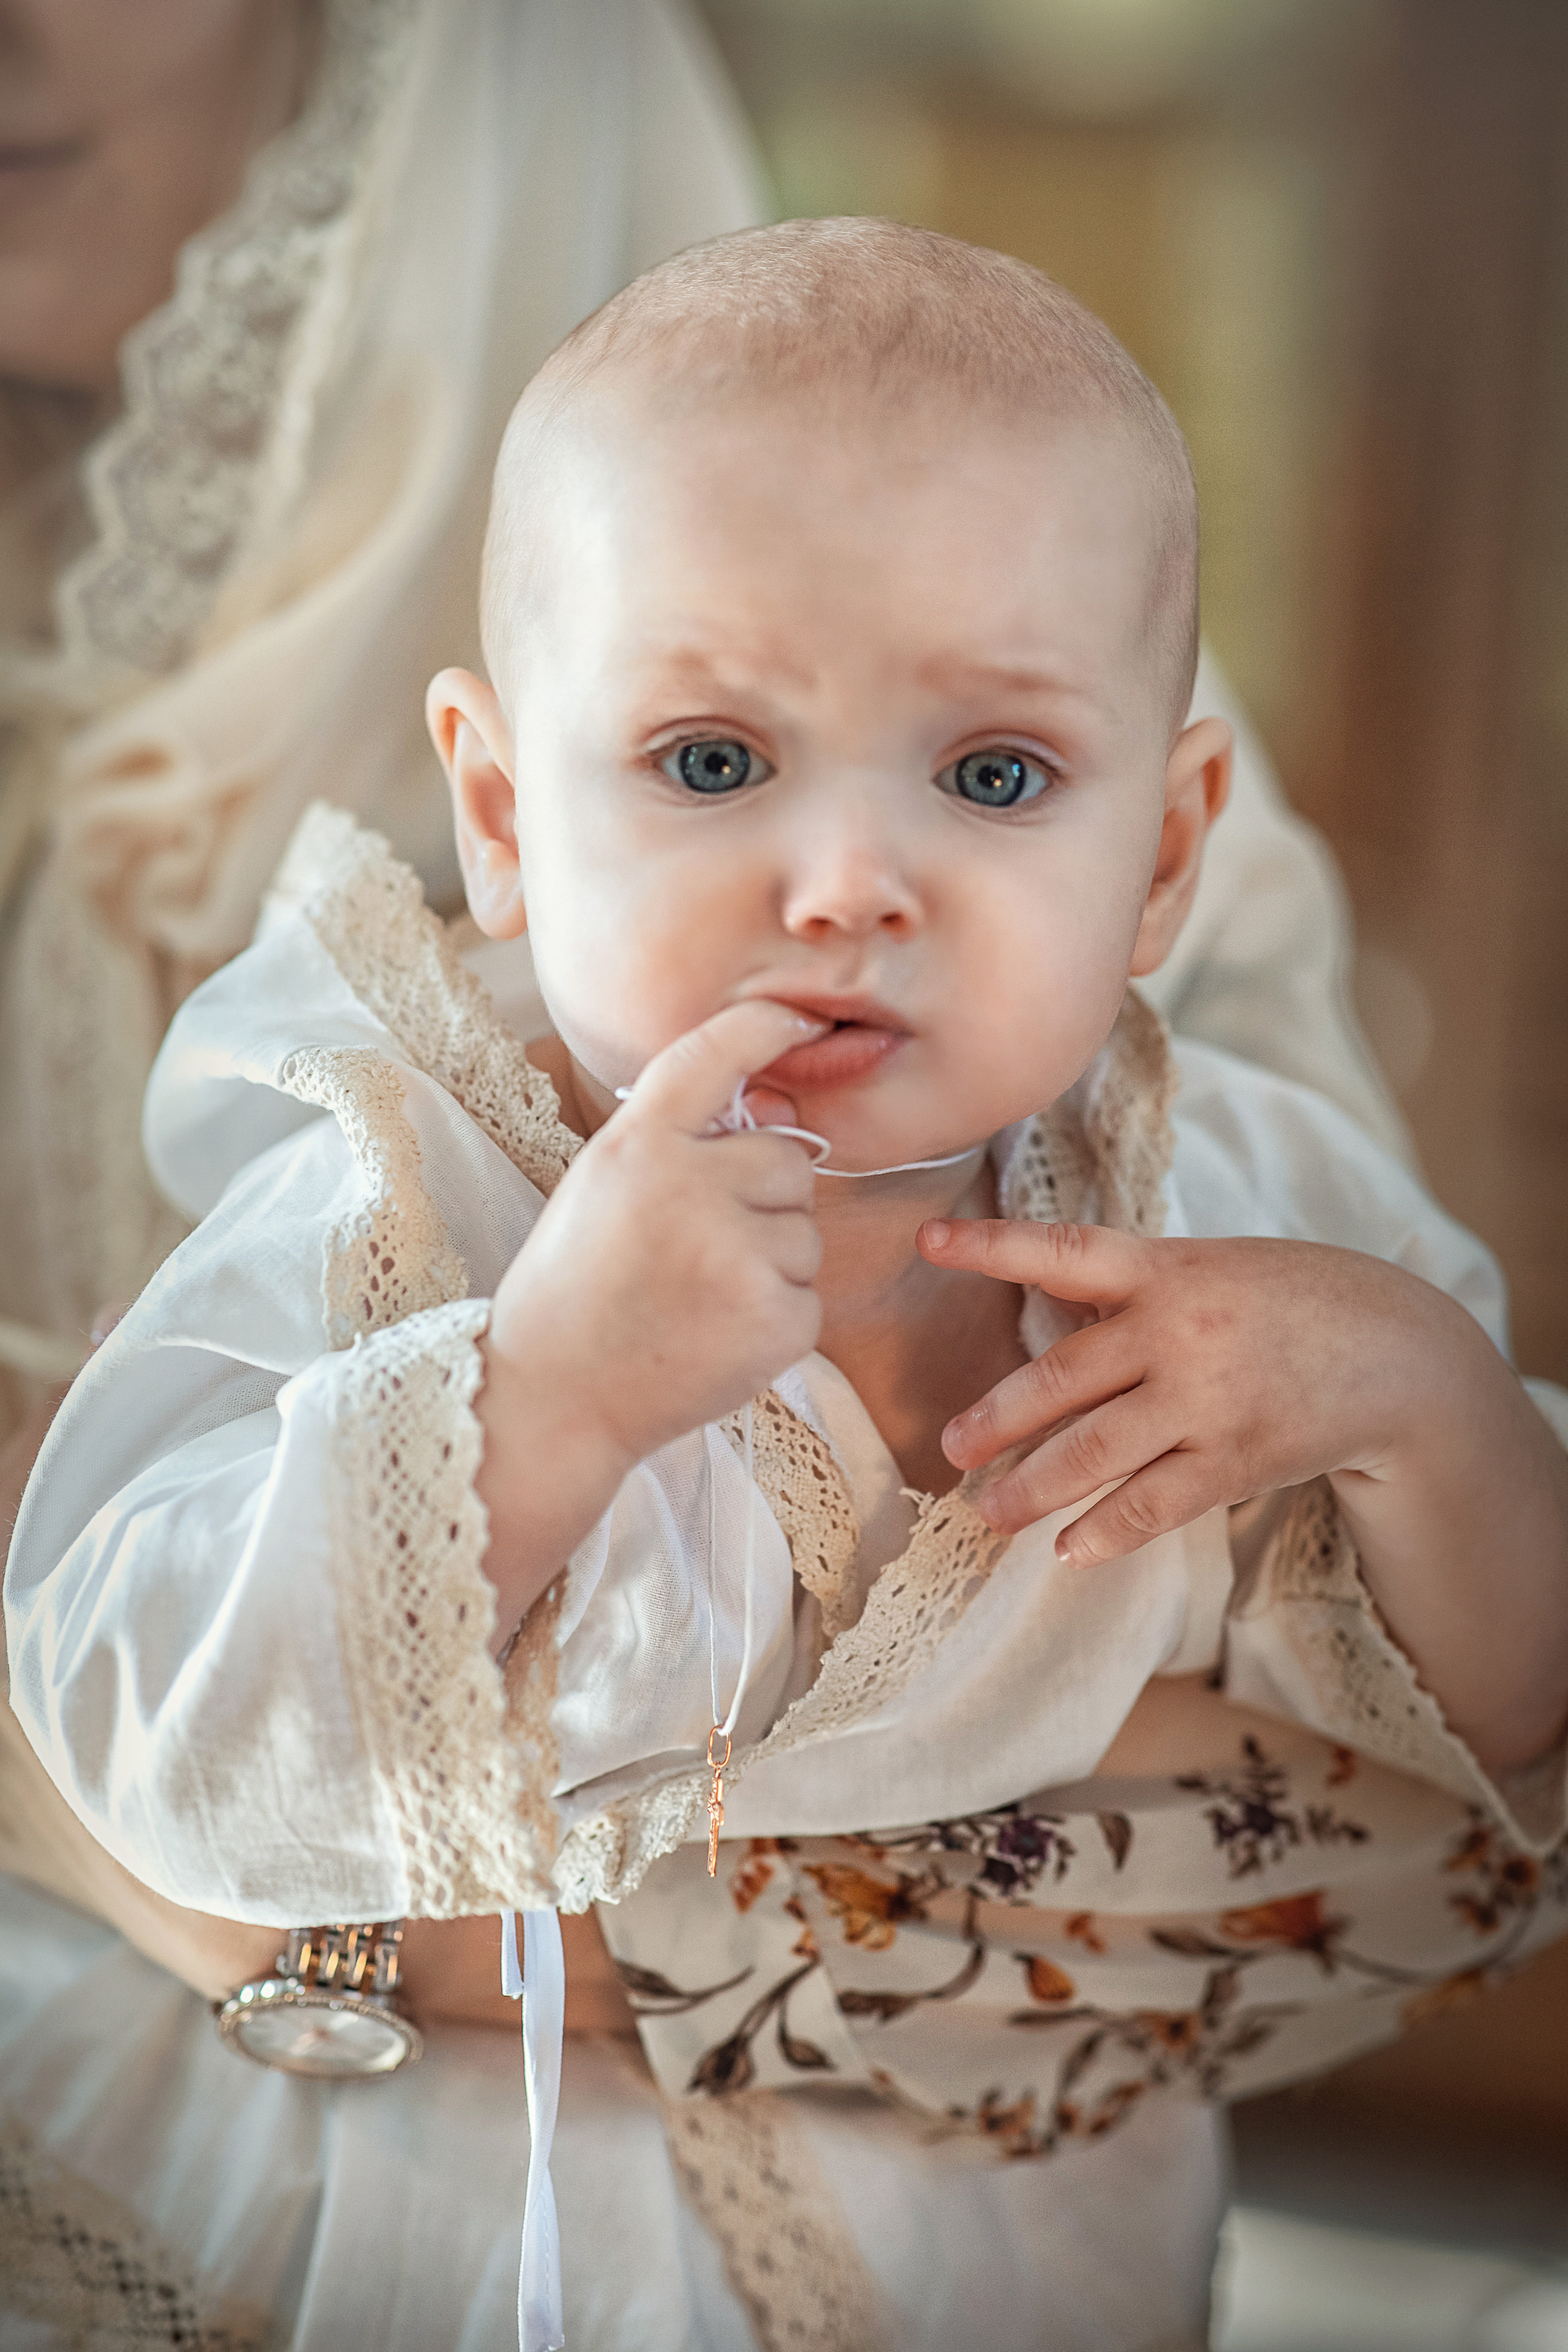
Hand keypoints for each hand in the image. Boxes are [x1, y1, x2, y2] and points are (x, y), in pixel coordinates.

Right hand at [476, 1001, 826, 1632]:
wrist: (553, 1399)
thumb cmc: (576, 1291)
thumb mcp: (603, 1188)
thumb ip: (679, 1143)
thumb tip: (782, 1114)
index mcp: (637, 1144)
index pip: (714, 1054)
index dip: (767, 1026)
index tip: (806, 1017)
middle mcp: (690, 1186)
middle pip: (787, 1158)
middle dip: (759, 1198)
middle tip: (690, 1253)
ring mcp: (737, 1254)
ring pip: (805, 1228)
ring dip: (769, 1260)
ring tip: (694, 1299)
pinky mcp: (776, 1318)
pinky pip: (811, 1295)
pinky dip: (775, 1318)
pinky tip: (715, 1337)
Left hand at [926, 1218, 1567, 1768]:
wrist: (1398, 1348)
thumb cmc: (1287, 1300)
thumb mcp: (1209, 1267)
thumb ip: (1131, 1291)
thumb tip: (1043, 1314)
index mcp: (1163, 1267)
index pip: (1061, 1250)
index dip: (992, 1246)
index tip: (927, 1242)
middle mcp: (1176, 1328)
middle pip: (1061, 1379)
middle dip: (997, 1419)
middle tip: (950, 1448)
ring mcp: (1206, 1397)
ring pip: (1096, 1452)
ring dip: (1034, 1489)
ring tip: (991, 1514)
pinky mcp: (1238, 1456)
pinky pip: (1156, 1502)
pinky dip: (1107, 1530)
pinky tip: (1071, 1550)